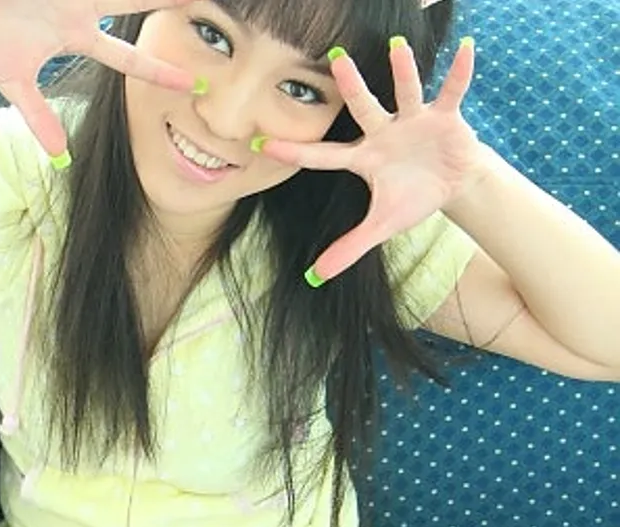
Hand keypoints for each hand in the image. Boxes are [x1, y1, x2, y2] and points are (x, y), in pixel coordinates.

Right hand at [0, 0, 196, 158]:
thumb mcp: (14, 83)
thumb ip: (38, 118)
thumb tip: (58, 156)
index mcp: (77, 35)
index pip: (128, 58)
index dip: (159, 71)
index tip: (192, 82)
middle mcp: (81, 7)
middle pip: (135, 3)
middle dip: (167, 1)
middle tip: (201, 2)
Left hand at [260, 37, 483, 285]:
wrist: (453, 185)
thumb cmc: (411, 198)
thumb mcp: (381, 225)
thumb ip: (349, 247)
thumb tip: (316, 277)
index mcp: (364, 158)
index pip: (323, 156)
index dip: (295, 152)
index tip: (263, 143)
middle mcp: (384, 133)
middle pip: (364, 108)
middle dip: (352, 85)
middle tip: (337, 59)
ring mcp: (414, 120)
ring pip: (406, 93)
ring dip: (404, 71)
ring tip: (397, 47)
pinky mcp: (445, 116)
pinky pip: (452, 91)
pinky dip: (459, 72)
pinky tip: (465, 49)